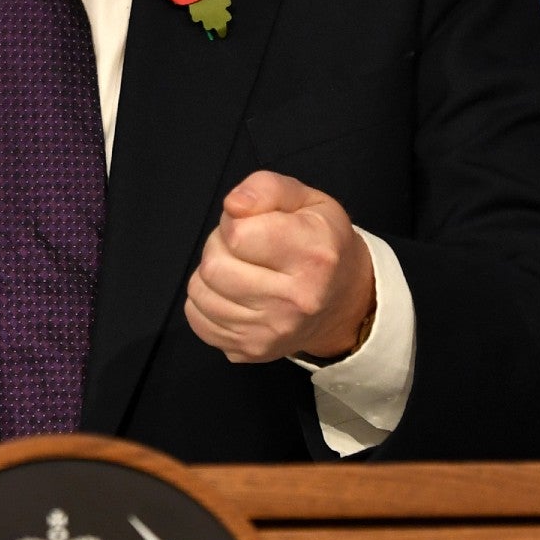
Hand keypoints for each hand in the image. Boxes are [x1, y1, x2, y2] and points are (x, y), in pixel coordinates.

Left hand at [185, 171, 376, 363]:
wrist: (342, 301)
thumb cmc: (321, 243)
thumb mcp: (307, 200)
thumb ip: (267, 188)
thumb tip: (233, 205)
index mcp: (313, 256)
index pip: (238, 235)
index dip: (235, 221)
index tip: (253, 224)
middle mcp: (296, 301)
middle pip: (214, 267)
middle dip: (219, 247)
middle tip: (244, 247)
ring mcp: (272, 332)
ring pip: (200, 292)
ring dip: (211, 274)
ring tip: (240, 269)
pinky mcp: (251, 351)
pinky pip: (197, 318)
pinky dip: (206, 301)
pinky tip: (232, 293)